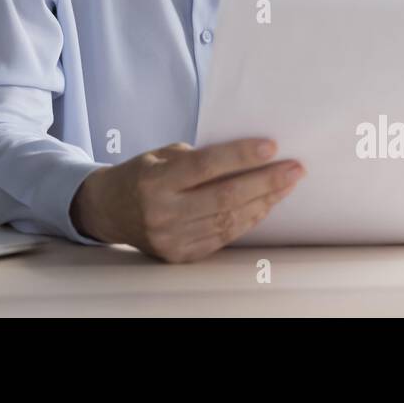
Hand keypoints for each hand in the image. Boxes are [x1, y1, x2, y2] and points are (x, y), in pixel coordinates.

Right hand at [69, 138, 304, 262]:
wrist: (109, 210)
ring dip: (264, 201)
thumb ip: (199, 158)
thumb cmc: (141, 174)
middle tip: (294, 168)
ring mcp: (172, 238)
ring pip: (229, 220)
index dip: (240, 156)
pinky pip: (224, 237)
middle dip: (266, 182)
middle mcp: (163, 212)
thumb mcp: (161, 155)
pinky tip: (265, 204)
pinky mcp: (181, 255)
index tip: (271, 147)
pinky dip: (248, 219)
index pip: (205, 166)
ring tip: (286, 184)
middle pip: (225, 197)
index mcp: (155, 181)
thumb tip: (247, 156)